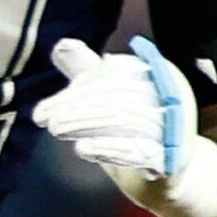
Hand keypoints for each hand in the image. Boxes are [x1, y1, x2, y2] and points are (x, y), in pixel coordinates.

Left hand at [31, 35, 195, 176]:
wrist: (165, 172)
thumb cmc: (134, 128)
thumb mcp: (107, 96)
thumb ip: (87, 71)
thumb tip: (63, 44)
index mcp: (158, 73)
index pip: (114, 73)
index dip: (78, 86)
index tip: (46, 106)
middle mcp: (172, 95)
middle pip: (116, 95)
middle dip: (74, 106)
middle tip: (42, 118)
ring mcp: (174, 127)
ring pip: (124, 120)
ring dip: (85, 124)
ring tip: (55, 130)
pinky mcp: (171, 158)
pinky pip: (139, 150)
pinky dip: (108, 148)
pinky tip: (82, 149)